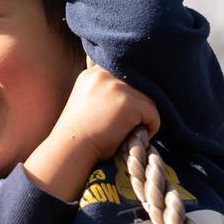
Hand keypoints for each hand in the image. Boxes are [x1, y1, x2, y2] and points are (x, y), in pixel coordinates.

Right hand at [24, 62, 159, 200]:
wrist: (71, 150)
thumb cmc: (79, 134)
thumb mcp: (86, 101)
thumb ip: (105, 90)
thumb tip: (133, 92)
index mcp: (94, 73)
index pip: (124, 73)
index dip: (129, 93)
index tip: (124, 110)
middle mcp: (105, 75)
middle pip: (139, 85)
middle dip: (138, 105)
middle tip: (129, 124)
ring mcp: (118, 88)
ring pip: (149, 98)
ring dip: (144, 116)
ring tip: (131, 130)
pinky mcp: (130, 104)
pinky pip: (153, 113)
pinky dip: (151, 127)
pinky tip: (135, 136)